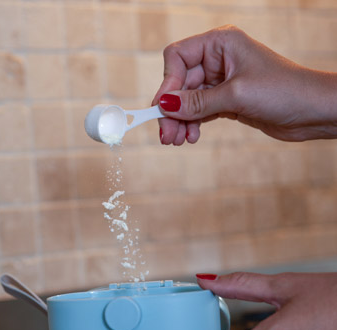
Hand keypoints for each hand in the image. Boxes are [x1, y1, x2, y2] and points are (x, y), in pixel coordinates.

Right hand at [153, 25, 336, 144]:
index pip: (178, 58)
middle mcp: (218, 59)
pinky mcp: (226, 100)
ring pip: (188, 101)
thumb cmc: (284, 91)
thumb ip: (197, 102)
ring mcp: (221, 81)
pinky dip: (193, 124)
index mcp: (220, 43)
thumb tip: (165, 105)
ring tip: (179, 140)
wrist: (313, 111)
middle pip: (179, 83)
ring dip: (180, 121)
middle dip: (172, 110)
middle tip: (167, 136)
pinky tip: (192, 136)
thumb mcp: (236, 95)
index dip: (167, 84)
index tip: (162, 110)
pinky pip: (199, 111)